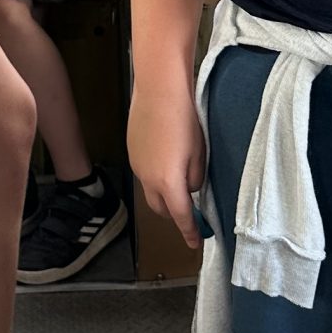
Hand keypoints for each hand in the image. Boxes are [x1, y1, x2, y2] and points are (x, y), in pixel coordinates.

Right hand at [128, 82, 206, 250]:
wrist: (158, 90)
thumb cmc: (184, 120)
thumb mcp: (199, 153)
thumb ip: (195, 178)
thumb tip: (189, 187)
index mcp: (168, 183)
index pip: (180, 216)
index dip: (189, 231)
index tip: (195, 243)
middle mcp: (147, 179)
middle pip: (160, 208)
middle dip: (174, 214)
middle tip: (190, 211)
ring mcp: (136, 165)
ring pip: (150, 190)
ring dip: (164, 194)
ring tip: (179, 181)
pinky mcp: (132, 150)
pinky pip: (144, 173)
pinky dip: (156, 176)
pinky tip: (167, 158)